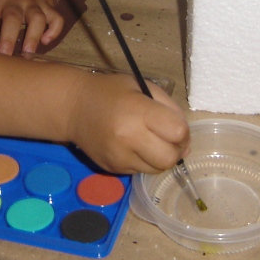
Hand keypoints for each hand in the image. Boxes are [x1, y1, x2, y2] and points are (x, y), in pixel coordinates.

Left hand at [0, 0, 62, 54]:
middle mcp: (16, 1)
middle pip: (13, 18)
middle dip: (9, 36)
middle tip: (4, 56)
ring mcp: (35, 3)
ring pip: (37, 18)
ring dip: (34, 35)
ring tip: (28, 53)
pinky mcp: (49, 6)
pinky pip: (56, 18)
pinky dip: (54, 30)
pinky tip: (47, 41)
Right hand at [67, 72, 189, 174]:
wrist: (74, 107)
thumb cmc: (112, 92)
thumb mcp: (144, 87)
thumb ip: (170, 110)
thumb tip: (186, 142)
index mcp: (138, 112)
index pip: (177, 132)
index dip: (183, 131)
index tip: (175, 126)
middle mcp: (128, 138)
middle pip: (169, 158)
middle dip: (175, 150)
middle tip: (168, 139)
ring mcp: (119, 157)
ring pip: (157, 169)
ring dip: (160, 158)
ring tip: (150, 141)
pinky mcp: (113, 169)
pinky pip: (140, 171)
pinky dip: (144, 161)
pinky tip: (134, 146)